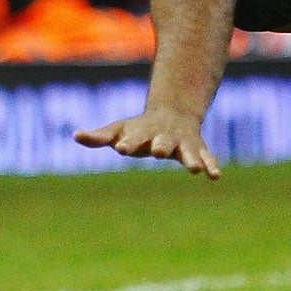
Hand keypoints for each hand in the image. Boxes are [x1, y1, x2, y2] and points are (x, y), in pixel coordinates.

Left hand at [74, 104, 221, 177]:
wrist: (173, 114)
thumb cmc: (139, 128)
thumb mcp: (118, 129)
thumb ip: (99, 137)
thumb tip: (75, 135)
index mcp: (143, 133)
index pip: (134, 138)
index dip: (128, 143)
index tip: (121, 148)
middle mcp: (164, 137)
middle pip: (163, 142)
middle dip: (162, 146)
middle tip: (159, 152)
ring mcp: (183, 143)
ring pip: (188, 151)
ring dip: (190, 159)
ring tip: (193, 169)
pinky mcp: (197, 149)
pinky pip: (207, 157)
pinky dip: (211, 165)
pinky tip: (215, 176)